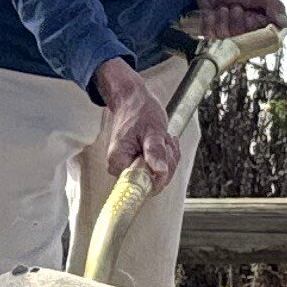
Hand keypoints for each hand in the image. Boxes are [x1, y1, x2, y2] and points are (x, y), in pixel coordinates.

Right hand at [94, 59, 177, 181]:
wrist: (132, 100)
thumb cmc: (139, 111)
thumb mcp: (152, 130)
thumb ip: (155, 152)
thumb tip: (159, 172)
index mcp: (119, 162)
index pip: (143, 185)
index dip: (160, 175)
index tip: (164, 153)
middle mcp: (120, 168)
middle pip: (152, 182)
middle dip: (166, 162)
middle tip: (165, 142)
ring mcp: (129, 167)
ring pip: (158, 176)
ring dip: (168, 158)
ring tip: (164, 139)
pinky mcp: (137, 164)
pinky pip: (158, 169)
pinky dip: (166, 156)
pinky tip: (164, 142)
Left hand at [193, 0, 286, 39]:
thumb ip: (275, 6)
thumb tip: (283, 23)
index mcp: (262, 27)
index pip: (264, 40)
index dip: (255, 28)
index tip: (252, 16)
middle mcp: (246, 34)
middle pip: (243, 40)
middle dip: (239, 20)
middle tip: (237, 7)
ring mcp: (229, 35)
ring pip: (226, 36)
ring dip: (224, 17)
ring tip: (224, 7)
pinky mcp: (212, 34)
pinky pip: (210, 33)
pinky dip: (210, 19)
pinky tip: (213, 11)